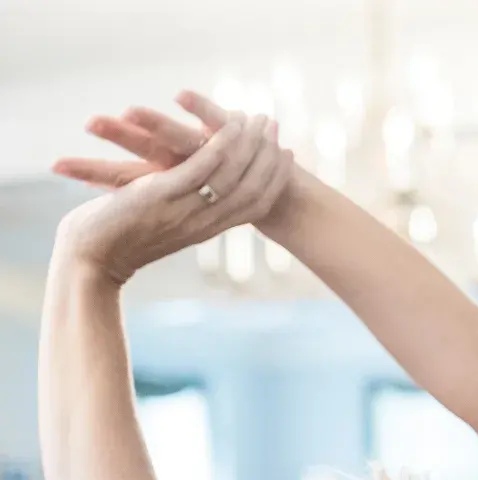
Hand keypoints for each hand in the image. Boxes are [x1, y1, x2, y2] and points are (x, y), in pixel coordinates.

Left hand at [53, 113, 293, 283]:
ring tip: (259, 119)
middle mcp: (203, 222)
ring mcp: (186, 209)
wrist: (91, 261)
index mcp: (204, 230)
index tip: (286, 157)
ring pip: (234, 177)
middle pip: (252, 191)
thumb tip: (179, 206)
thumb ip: (174, 213)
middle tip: (276, 130)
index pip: (254, 206)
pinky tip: (230, 124)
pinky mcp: (166, 195)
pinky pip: (205, 168)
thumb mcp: (157, 226)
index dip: (274, 182)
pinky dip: (222, 144)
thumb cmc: (115, 244)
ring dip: (250, 145)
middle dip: (270, 159)